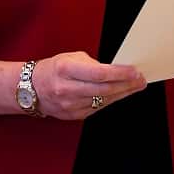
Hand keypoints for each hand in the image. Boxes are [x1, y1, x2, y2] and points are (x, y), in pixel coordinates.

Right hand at [31, 51, 146, 119]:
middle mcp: (66, 89)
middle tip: (140, 80)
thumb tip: (115, 70)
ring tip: (135, 86)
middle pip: (104, 90)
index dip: (120, 73)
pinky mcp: (73, 115)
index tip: (135, 71)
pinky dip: (110, 100)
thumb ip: (93, 64)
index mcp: (65, 70)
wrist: (32, 88)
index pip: (99, 74)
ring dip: (122, 93)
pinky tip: (120, 94)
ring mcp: (69, 105)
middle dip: (126, 85)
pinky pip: (97, 108)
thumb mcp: (71, 57)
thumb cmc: (54, 68)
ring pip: (103, 101)